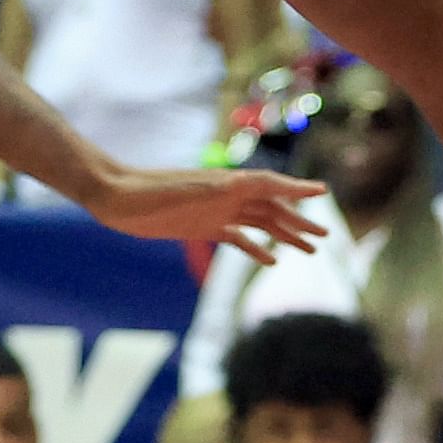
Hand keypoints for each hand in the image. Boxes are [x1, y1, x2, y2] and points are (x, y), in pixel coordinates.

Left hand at [80, 162, 331, 258]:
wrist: (117, 198)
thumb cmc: (149, 192)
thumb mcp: (188, 190)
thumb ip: (219, 188)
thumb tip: (247, 183)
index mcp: (228, 183)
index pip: (271, 185)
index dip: (297, 189)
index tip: (323, 193)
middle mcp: (227, 195)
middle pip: (272, 207)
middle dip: (299, 220)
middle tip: (326, 237)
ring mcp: (216, 211)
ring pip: (259, 222)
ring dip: (284, 234)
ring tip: (309, 250)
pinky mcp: (202, 226)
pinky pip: (237, 237)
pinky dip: (255, 247)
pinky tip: (270, 260)